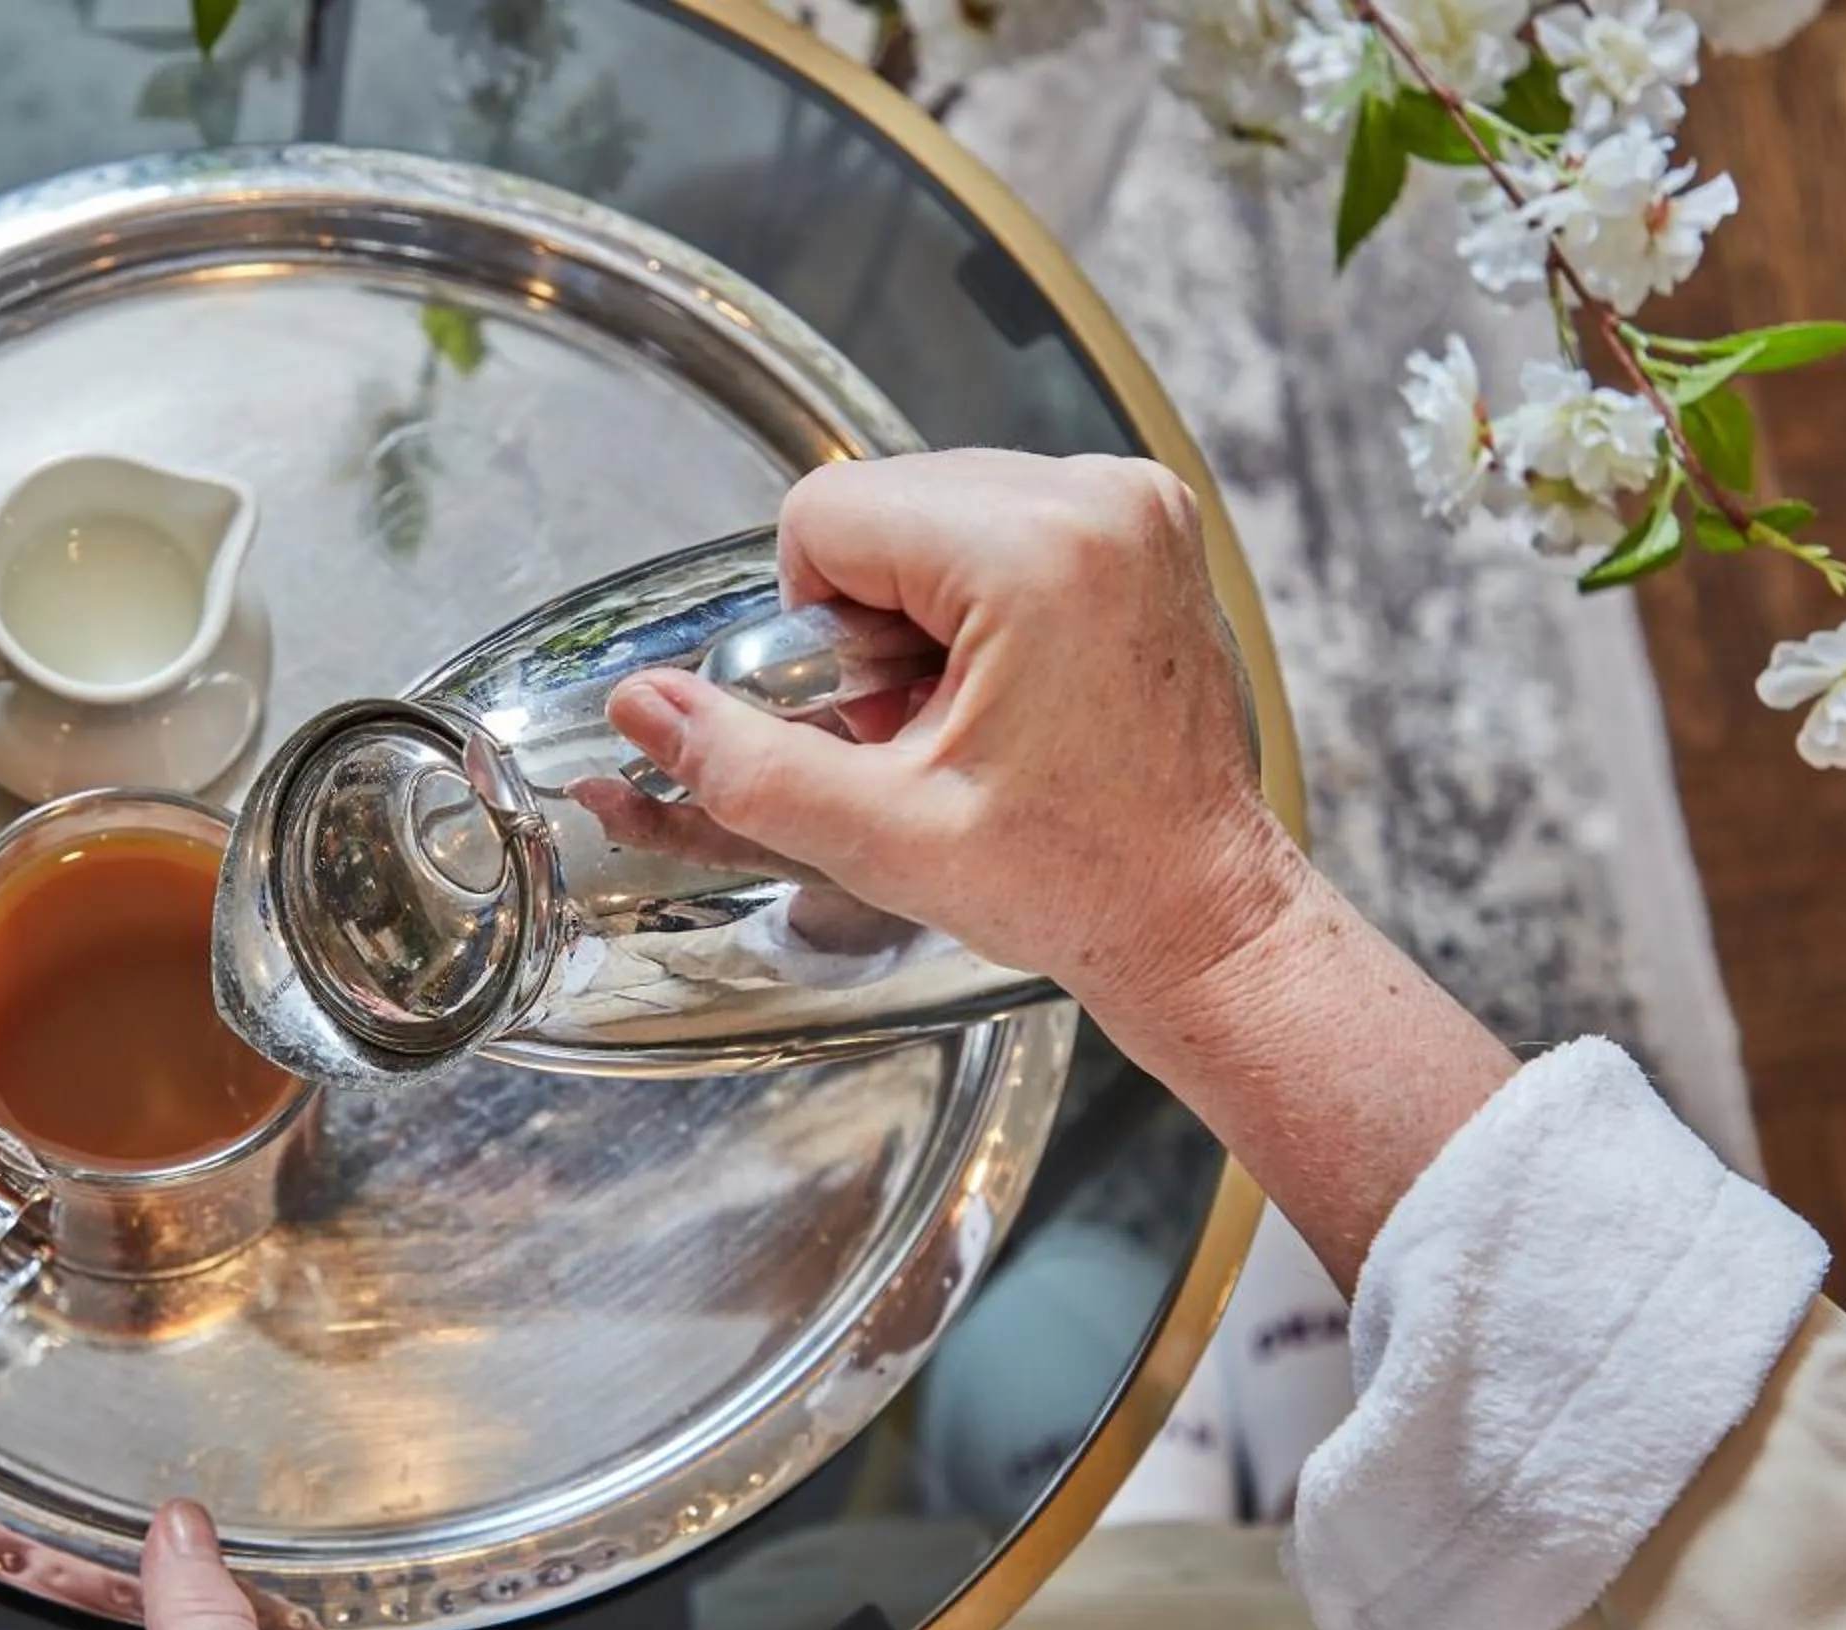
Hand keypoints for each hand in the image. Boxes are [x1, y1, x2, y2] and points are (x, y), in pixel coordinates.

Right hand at [609, 449, 1514, 1286]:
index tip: (877, 713)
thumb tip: (644, 710)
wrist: (1200, 916)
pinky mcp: (1145, 520)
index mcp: (1038, 552)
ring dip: (916, 604)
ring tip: (968, 712)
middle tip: (924, 725)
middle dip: (867, 614)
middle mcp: (1098, 498)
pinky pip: (997, 513)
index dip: (812, 626)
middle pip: (879, 498)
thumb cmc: (1080, 884)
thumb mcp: (882, 835)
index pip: (827, 513)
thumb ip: (745, 766)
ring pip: (931, 501)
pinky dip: (974, 591)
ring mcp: (1134, 501)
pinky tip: (1007, 686)